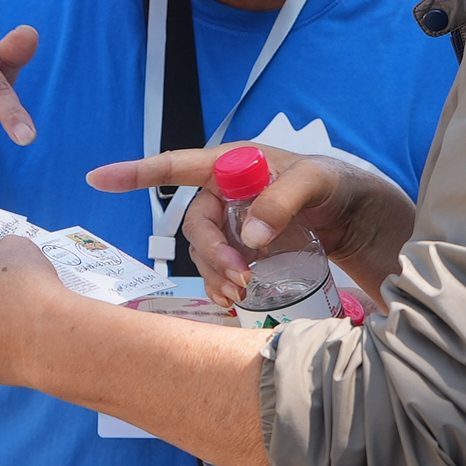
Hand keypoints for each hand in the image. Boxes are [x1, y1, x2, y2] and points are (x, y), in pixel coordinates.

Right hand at [87, 145, 415, 307]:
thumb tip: (251, 237)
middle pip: (197, 225)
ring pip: (208, 252)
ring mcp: (238, 224)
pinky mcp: (250, 250)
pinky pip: (223, 269)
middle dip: (211, 254)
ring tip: (240, 294)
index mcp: (236, 164)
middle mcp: (230, 193)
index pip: (179, 165)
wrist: (367, 222)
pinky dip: (224, 285)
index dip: (137, 172)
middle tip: (238, 280)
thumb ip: (283, 201)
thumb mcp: (320, 183)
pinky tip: (236, 301)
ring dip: (217, 274)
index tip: (97, 177)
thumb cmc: (343, 186)